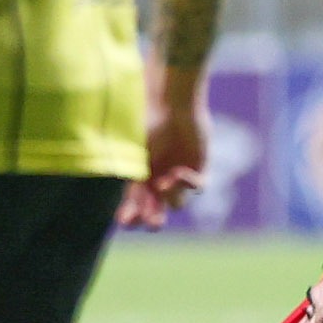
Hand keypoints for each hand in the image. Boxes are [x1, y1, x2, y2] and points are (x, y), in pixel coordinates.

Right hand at [119, 89, 207, 229]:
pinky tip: (177, 173)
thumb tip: (123, 206)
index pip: (133, 205)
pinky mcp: (199, 166)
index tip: (124, 220)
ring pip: (177, 202)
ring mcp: (179, 173)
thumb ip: (131, 177)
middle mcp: (158, 178)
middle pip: (156, 210)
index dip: (130, 215)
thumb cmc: (146, 120)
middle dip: (152, 218)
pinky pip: (198, 186)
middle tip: (152, 223)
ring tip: (162, 184)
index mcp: (139, 176)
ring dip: (170, 197)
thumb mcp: (133, 152)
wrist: (171, 99)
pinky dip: (187, 184)